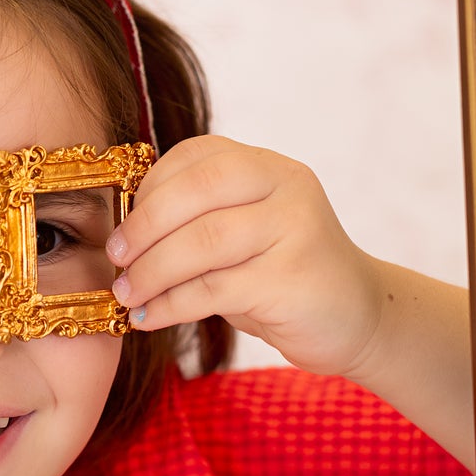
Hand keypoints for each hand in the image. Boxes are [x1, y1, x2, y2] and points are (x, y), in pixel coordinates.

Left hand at [105, 135, 386, 378]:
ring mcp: (295, 230)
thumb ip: (196, 219)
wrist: (360, 318)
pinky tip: (149, 318)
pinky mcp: (292, 280)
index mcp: (267, 166)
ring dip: (151, 272)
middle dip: (143, 227)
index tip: (120, 227)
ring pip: (201, 242)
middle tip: (115, 258)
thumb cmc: (282, 275)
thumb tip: (120, 233)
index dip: (148, 191)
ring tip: (126, 295)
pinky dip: (170, 304)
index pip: (195, 157)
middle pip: (195, 191)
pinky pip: (213, 288)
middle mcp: (285, 187)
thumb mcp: (242, 233)